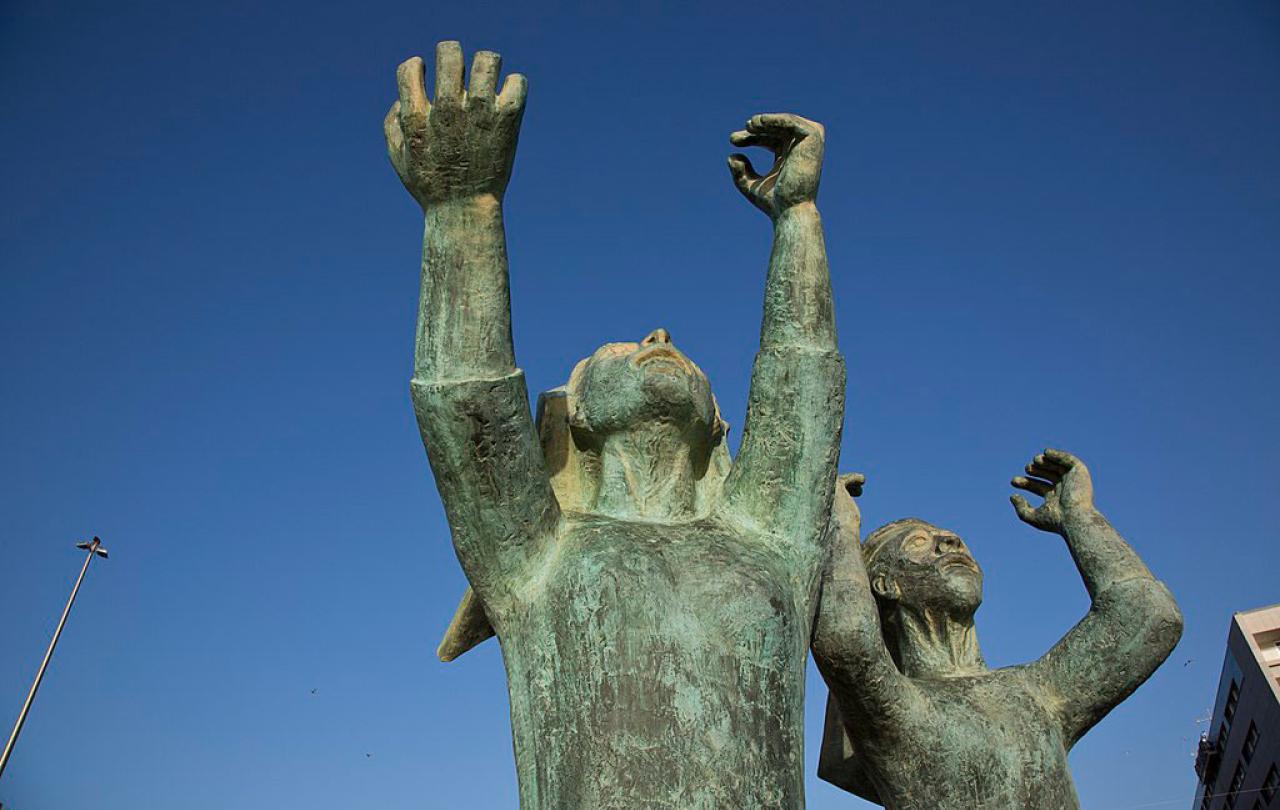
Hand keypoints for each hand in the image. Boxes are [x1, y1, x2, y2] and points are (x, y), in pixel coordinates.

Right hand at [384, 42, 527, 209]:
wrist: (463, 211)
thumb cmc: (430, 186)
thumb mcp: (399, 157)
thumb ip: (393, 123)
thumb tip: (403, 98)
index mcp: (417, 115)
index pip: (411, 67)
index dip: (418, 66)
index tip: (427, 77)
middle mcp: (447, 108)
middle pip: (450, 52)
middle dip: (452, 56)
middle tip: (460, 72)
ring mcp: (479, 112)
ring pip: (487, 59)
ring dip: (486, 66)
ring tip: (487, 80)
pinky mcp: (507, 119)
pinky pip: (517, 81)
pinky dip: (514, 85)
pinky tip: (507, 98)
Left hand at [727, 113, 824, 218]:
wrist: (789, 210)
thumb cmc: (773, 203)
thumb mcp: (750, 186)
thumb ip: (740, 173)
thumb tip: (731, 156)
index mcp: (789, 156)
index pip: (770, 138)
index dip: (752, 137)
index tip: (732, 140)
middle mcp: (800, 148)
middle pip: (777, 129)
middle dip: (757, 129)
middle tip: (736, 136)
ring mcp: (809, 143)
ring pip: (786, 122)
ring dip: (767, 120)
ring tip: (750, 125)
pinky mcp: (813, 139)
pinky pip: (793, 122)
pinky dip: (777, 119)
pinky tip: (760, 122)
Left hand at [1010, 448, 1097, 533]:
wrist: (1076, 518)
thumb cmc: (1056, 521)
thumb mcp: (1032, 516)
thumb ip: (1021, 508)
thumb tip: (1012, 496)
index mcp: (1055, 499)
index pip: (1039, 487)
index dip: (1026, 483)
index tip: (1013, 481)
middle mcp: (1065, 489)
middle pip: (1048, 475)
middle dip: (1036, 470)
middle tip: (1027, 468)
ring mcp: (1073, 481)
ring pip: (1058, 466)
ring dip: (1046, 461)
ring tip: (1035, 460)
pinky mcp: (1081, 473)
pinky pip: (1069, 460)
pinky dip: (1058, 455)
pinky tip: (1046, 453)